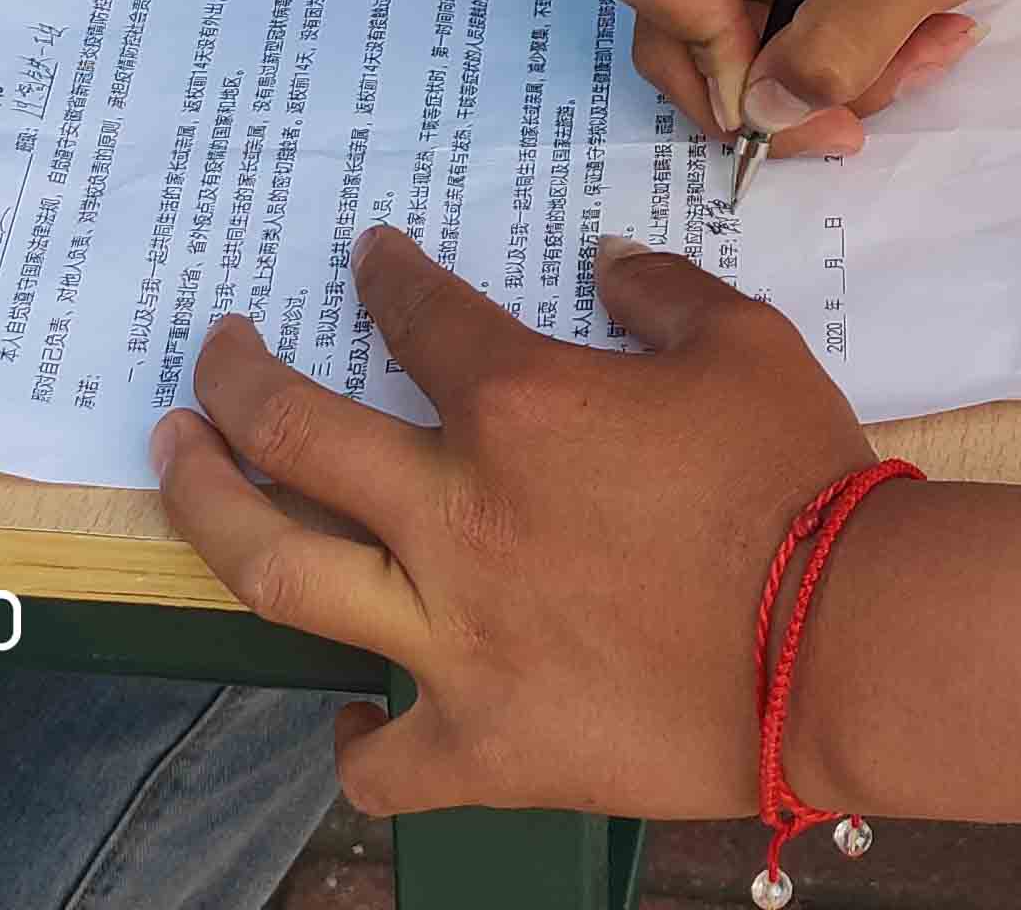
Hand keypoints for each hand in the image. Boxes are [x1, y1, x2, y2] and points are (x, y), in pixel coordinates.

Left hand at [154, 229, 870, 818]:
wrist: (844, 641)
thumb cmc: (798, 481)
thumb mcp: (743, 344)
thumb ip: (659, 294)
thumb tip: (606, 266)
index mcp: (519, 406)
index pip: (417, 316)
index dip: (385, 277)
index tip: (368, 261)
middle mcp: (456, 514)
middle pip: (292, 434)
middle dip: (234, 380)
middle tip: (213, 356)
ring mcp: (454, 638)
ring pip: (280, 573)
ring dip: (208, 511)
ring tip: (176, 468)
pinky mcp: (481, 746)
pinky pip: (379, 758)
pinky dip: (351, 740)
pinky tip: (345, 715)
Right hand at [607, 0, 1020, 151]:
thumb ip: (834, 48)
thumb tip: (762, 118)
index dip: (704, 42)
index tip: (782, 88)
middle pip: (676, 13)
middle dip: (766, 81)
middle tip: (849, 122)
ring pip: (727, 36)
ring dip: (816, 73)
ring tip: (915, 61)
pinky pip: (767, 25)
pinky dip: (832, 53)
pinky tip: (910, 43)